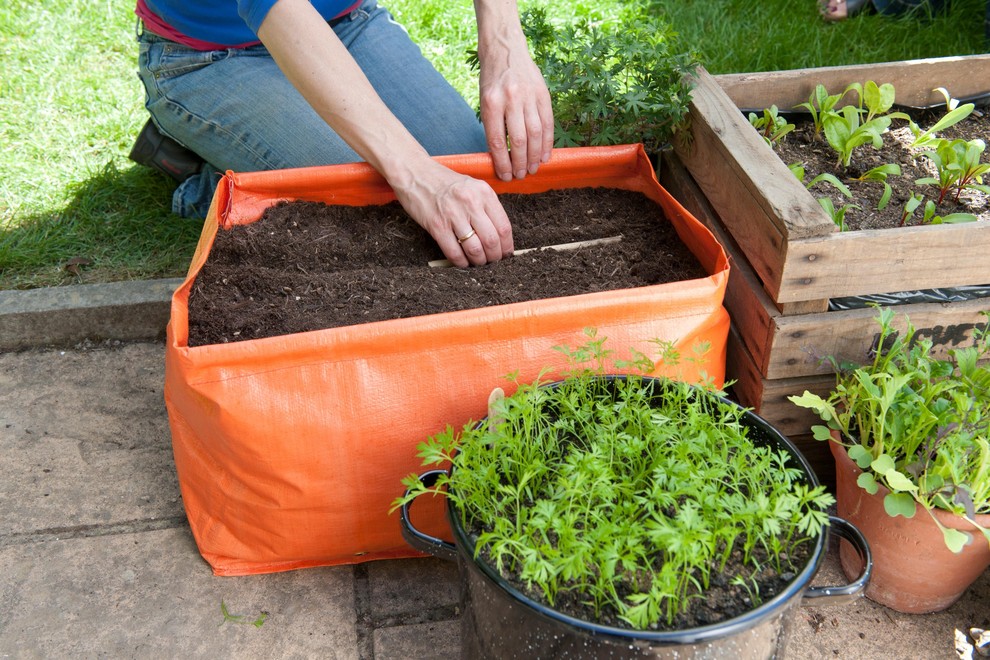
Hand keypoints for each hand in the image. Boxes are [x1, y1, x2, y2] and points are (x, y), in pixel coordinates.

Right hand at [392, 160, 513, 267]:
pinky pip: (454, 252)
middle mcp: (470, 203)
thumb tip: (499, 234)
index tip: (506, 254)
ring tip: (478, 262)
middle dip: (495, 257)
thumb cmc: (444, 182)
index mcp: (483, 193)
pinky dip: (461, 262)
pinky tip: (463, 262)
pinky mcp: (437, 225)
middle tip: (493, 262)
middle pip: (491, 240)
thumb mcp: (472, 186)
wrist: (415, 173)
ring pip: (474, 249)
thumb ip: (486, 206)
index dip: (507, 246)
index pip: (504, 226)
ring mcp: (453, 215)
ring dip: (479, 261)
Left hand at [477, 22, 553, 180]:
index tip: (504, 176)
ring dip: (535, 156)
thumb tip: (502, 157)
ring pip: (535, 134)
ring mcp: (529, 96)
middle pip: (518, 140)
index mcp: (491, 103)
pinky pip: (547, 123)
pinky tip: (545, 155)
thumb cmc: (493, 80)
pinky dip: (547, 142)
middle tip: (520, 176)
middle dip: (520, 163)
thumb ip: (494, 125)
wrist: (505, 49)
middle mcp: (511, 100)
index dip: (502, 163)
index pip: (497, 141)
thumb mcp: (485, 100)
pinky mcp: (543, 94)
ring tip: (533, 169)